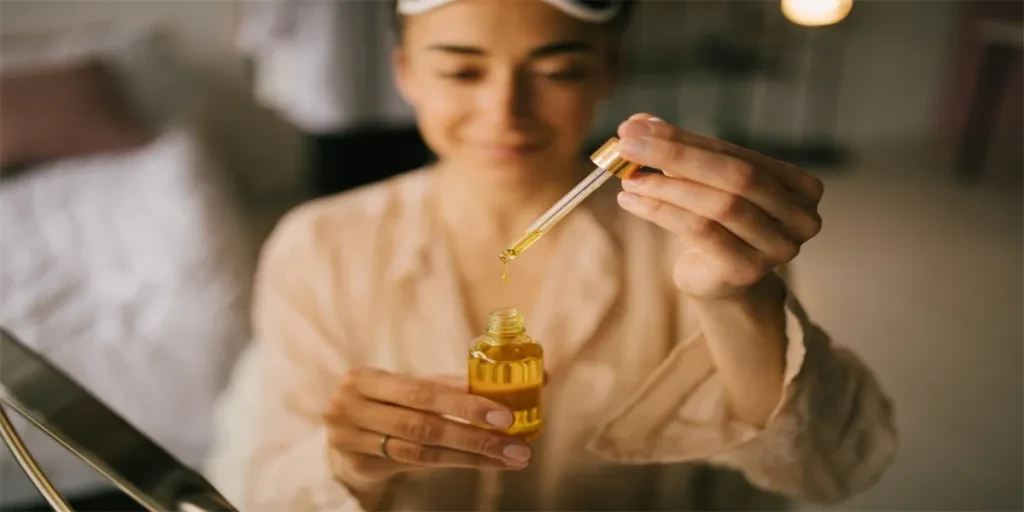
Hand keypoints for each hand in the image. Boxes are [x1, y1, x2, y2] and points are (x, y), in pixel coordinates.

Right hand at [323, 367, 531, 489]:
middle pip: (423, 426)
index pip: (423, 391)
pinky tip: (481, 464)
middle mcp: (352, 407)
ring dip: (470, 456)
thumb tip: (508, 382)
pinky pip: (414, 467)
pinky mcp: (358, 466)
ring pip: (421, 452)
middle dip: (475, 437)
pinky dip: (451, 463)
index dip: (466, 404)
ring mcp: (350, 440)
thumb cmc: (386, 403)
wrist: (342, 434)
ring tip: (508, 458)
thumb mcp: (407, 388)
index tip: (506, 415)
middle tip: (516, 446)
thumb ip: (449, 386)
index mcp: (365, 378)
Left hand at [615, 114, 823, 299]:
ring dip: (665, 187)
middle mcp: (799, 217)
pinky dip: (661, 212)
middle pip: (735, 176)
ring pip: (718, 205)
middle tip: (628, 146)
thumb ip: (678, 149)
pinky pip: (701, 232)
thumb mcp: (703, 181)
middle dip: (676, 156)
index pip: (736, 153)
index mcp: (801, 186)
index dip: (685, 138)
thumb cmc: (716, 223)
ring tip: (629, 178)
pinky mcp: (747, 270)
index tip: (638, 127)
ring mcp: (777, 247)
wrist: (719, 281)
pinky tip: (631, 202)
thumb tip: (637, 124)